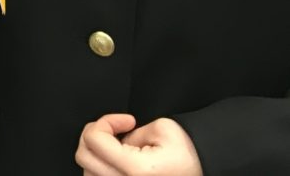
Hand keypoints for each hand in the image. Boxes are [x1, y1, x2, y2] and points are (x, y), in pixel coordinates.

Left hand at [76, 114, 201, 175]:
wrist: (206, 169)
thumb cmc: (191, 153)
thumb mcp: (161, 129)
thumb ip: (128, 133)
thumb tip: (113, 139)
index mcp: (136, 170)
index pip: (94, 140)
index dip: (106, 121)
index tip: (125, 120)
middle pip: (84, 156)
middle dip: (96, 135)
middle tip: (116, 129)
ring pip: (88, 172)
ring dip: (96, 153)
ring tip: (118, 145)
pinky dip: (100, 168)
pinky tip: (116, 159)